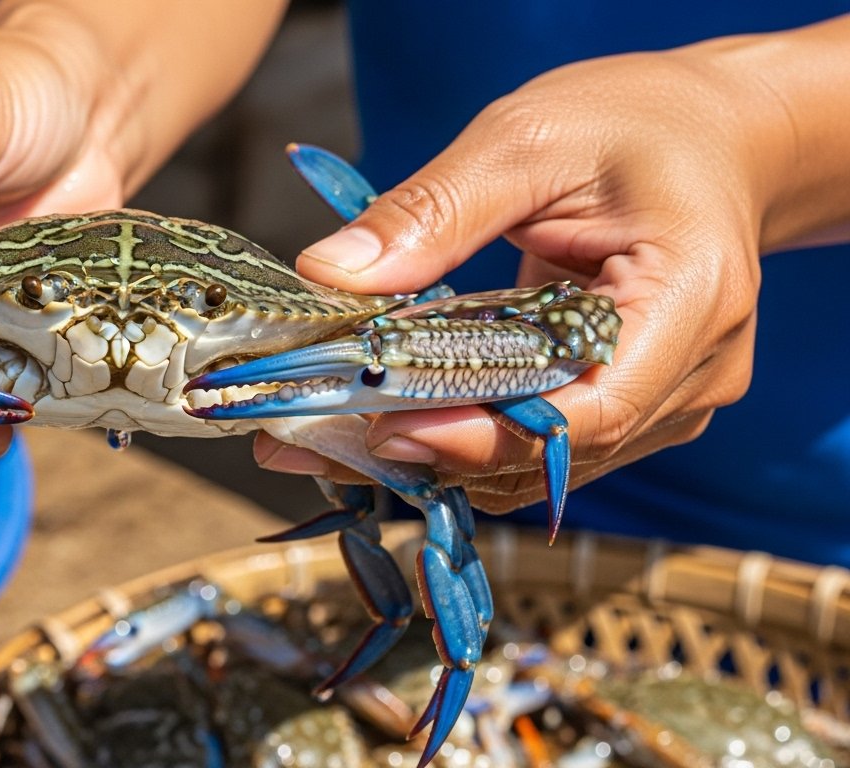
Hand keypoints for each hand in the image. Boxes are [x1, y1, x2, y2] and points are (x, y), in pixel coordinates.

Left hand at [257, 22, 849, 510]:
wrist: (708, 137)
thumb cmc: (632, 123)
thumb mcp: (525, 140)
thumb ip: (434, 209)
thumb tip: (331, 273)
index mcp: (691, 295)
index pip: (590, 408)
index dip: (485, 436)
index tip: (387, 430)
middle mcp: (695, 369)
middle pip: (556, 449)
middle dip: (433, 451)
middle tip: (315, 439)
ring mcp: (669, 398)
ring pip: (541, 464)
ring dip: (436, 457)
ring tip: (328, 436)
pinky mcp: (630, 404)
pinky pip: (541, 443)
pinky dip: (464, 439)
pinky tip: (386, 422)